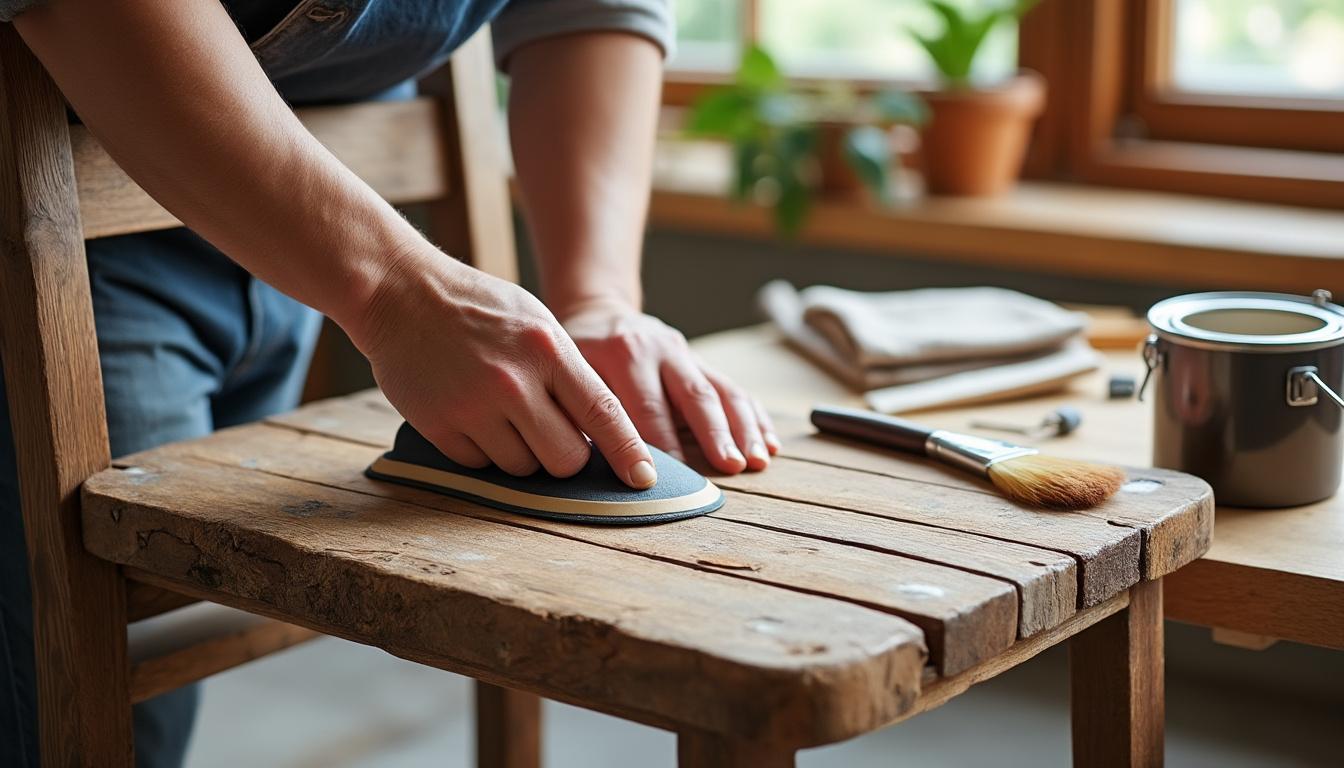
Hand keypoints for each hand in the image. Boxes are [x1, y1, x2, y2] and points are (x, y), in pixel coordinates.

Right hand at [349, 247, 657, 488]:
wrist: (400, 293)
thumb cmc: (478, 307)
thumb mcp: (537, 323)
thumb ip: (568, 373)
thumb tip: (597, 432)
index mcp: (547, 350)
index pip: (602, 413)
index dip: (627, 451)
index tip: (643, 478)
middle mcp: (513, 382)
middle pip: (565, 459)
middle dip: (566, 456)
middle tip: (552, 433)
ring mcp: (473, 406)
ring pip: (524, 468)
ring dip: (522, 454)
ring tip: (502, 414)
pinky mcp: (439, 426)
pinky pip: (480, 466)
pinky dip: (483, 451)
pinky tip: (471, 415)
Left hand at [558, 299, 779, 472]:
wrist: (599, 314)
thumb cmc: (578, 353)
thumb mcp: (570, 373)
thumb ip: (588, 412)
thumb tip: (601, 462)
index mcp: (624, 354)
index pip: (645, 407)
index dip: (660, 445)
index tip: (674, 477)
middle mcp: (661, 350)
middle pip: (694, 395)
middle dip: (715, 433)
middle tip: (731, 466)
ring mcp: (686, 355)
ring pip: (722, 390)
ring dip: (744, 427)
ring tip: (758, 460)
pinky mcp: (702, 363)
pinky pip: (734, 388)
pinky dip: (755, 417)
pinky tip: (769, 443)